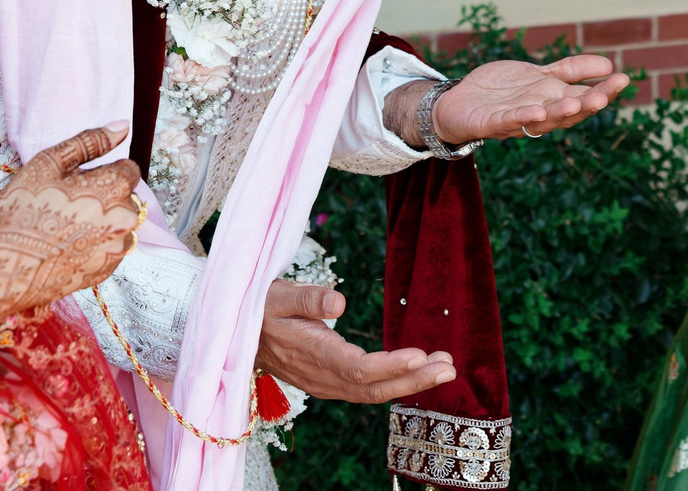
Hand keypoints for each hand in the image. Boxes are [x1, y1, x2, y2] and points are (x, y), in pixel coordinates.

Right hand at [0, 124, 144, 322]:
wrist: (0, 267)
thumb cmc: (20, 210)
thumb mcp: (48, 163)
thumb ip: (91, 142)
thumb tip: (123, 127)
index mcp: (114, 187)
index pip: (127, 169)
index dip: (101, 172)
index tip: (77, 182)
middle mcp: (124, 219)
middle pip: (124, 197)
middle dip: (103, 196)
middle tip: (66, 205)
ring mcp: (116, 248)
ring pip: (118, 223)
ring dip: (102, 221)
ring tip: (65, 228)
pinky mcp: (106, 271)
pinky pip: (110, 248)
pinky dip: (95, 245)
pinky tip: (67, 246)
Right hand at [255, 281, 455, 403]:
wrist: (238, 336)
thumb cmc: (259, 309)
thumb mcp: (277, 295)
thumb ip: (307, 297)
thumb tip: (339, 300)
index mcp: (312, 354)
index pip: (357, 368)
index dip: (389, 367)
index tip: (419, 355)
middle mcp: (323, 377)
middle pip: (373, 387)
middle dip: (413, 380)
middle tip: (449, 365)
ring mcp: (327, 384)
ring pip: (373, 392)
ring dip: (410, 382)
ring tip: (444, 367)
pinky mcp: (331, 382)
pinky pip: (367, 389)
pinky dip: (396, 382)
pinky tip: (418, 371)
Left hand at [423, 56, 631, 144]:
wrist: (460, 102)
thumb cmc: (502, 90)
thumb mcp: (540, 75)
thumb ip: (571, 71)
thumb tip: (609, 65)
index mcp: (552, 100)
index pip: (582, 96)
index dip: (602, 91)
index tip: (623, 79)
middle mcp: (539, 112)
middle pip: (567, 111)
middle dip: (585, 105)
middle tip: (604, 97)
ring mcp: (516, 120)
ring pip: (542, 119)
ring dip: (558, 113)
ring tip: (575, 102)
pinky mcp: (491, 123)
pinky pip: (508, 122)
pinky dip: (522, 119)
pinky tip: (535, 112)